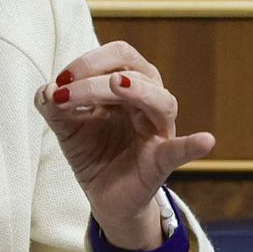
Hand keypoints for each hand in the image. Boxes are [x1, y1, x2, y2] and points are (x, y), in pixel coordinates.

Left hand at [35, 41, 213, 250]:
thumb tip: (47, 91)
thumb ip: (53, 106)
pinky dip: (194, 145)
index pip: (117, 56)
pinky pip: (181, 150)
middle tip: (66, 90)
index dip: (88, 61)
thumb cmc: (92, 151)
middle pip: (134, 70)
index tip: (60, 81)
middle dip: (96, 75)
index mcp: (127, 86)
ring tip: (119, 85)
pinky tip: (205, 141)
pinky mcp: (162, 161)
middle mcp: (148, 101)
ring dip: (135, 91)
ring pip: (159, 100)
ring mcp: (159, 129)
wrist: (104, 196)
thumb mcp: (65, 126)